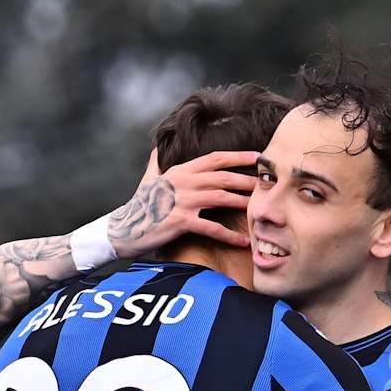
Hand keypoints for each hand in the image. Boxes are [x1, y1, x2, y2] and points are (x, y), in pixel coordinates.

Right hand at [100, 150, 260, 254]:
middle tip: (267, 184)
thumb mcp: (147, 179)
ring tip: (259, 209)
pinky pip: (211, 228)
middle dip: (247, 179)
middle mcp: (183, 182)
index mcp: (179, 171)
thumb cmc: (138, 205)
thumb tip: (156, 149)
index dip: (238, 156)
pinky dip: (228, 235)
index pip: (214, 158)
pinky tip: (242, 241)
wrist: (123, 229)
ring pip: (220, 197)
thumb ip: (156, 163)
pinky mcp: (180, 221)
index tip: (257, 156)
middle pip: (223, 177)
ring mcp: (182, 201)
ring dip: (242, 202)